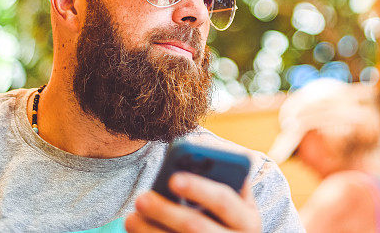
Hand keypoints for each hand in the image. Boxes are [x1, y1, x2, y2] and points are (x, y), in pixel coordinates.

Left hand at [124, 172, 260, 231]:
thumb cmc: (233, 222)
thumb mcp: (241, 206)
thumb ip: (231, 182)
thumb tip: (207, 154)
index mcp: (248, 220)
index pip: (223, 199)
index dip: (199, 188)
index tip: (173, 178)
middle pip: (195, 226)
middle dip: (166, 211)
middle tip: (141, 198)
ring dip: (150, 231)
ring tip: (130, 218)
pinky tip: (137, 232)